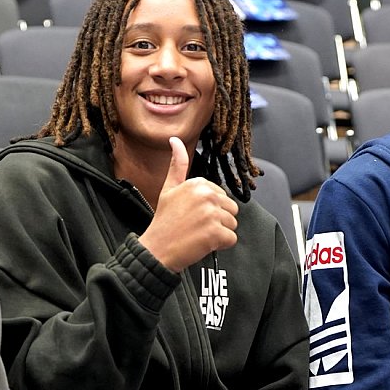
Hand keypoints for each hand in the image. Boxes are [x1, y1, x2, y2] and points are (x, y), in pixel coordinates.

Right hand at [138, 137, 237, 271]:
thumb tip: (175, 140)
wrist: (157, 249)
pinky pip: (231, 239)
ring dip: (219, 233)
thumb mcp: (169, 188)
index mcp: (198, 183)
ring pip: (232, 224)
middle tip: (196, 226)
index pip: (222, 196)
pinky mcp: (215, 232)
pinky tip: (203, 243)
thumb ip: (177, 164)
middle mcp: (207, 195)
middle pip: (230, 209)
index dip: (210, 209)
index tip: (193, 214)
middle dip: (217, 220)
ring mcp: (212, 214)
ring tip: (199, 235)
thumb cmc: (164, 221)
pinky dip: (220, 245)